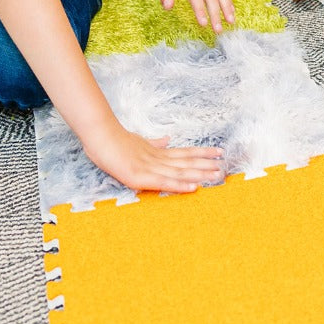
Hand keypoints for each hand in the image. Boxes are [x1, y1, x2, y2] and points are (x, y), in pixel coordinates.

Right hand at [84, 118, 224, 192]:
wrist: (99, 136)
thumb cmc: (115, 141)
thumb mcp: (138, 142)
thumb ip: (154, 143)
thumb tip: (167, 140)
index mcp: (157, 152)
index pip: (184, 152)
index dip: (202, 153)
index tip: (218, 152)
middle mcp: (157, 159)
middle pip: (186, 162)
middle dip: (206, 164)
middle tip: (224, 166)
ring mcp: (150, 167)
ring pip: (180, 171)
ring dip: (199, 174)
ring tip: (216, 175)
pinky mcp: (140, 177)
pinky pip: (164, 182)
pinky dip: (180, 185)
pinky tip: (194, 187)